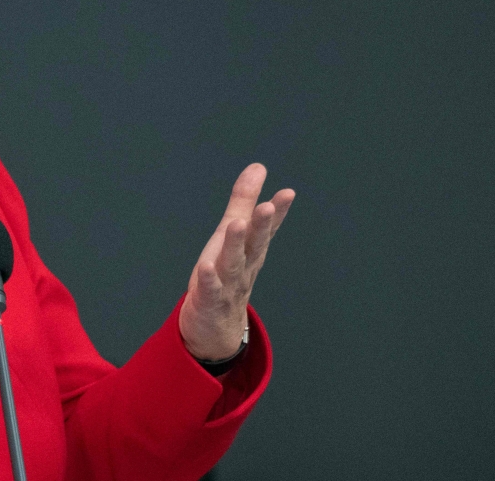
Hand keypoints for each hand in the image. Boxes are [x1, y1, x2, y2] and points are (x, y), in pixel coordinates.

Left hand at [179, 163, 294, 360]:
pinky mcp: (209, 300)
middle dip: (261, 225)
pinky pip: (210, 289)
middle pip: (254, 244)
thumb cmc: (225, 274)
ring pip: (233, 264)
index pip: (266, 228)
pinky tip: (206, 267)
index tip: (288, 193)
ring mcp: (228, 285)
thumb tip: (258, 167)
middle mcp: (244, 266)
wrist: (216, 327)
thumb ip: (244, 201)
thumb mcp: (233, 234)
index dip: (278, 212)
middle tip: (268, 206)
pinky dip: (209, 279)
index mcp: (251, 250)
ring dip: (235, 245)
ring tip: (237, 225)